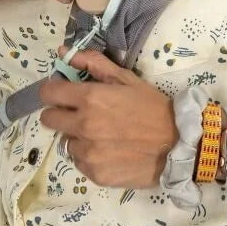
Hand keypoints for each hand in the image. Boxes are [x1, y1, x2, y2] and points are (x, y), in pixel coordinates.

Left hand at [39, 45, 179, 188]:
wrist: (177, 144)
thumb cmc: (152, 107)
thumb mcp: (127, 79)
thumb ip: (94, 64)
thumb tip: (64, 52)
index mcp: (90, 98)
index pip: (48, 94)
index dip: (52, 91)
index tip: (62, 93)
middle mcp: (83, 125)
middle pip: (49, 119)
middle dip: (60, 113)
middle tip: (80, 113)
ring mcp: (87, 152)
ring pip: (66, 141)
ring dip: (77, 136)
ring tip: (102, 134)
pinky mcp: (94, 173)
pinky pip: (79, 161)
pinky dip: (89, 155)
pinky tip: (109, 150)